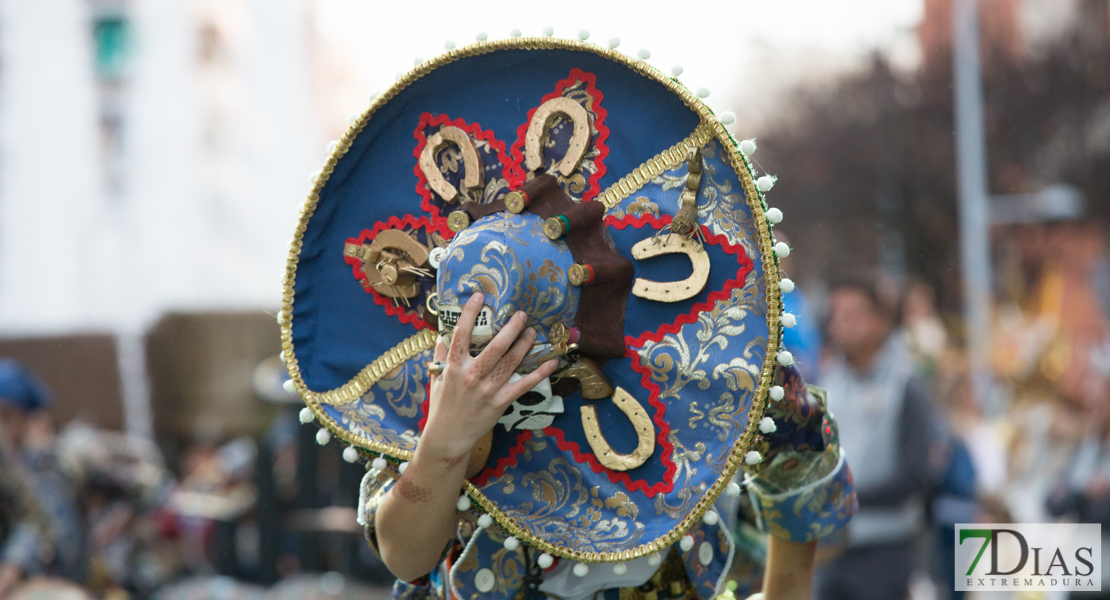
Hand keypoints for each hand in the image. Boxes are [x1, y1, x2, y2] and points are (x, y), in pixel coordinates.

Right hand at [421, 292, 557, 459]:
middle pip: (495, 346)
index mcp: (454, 366)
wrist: (448, 435)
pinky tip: (552, 362)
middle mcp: (471, 375)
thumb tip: (445, 332)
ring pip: (511, 362)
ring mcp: (487, 390)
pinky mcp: (500, 402)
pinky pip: (523, 385)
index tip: (479, 296)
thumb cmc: (442, 403)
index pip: (461, 334)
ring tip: (533, 332)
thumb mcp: (437, 376)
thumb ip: (441, 353)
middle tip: (521, 315)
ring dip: (525, 345)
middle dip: (511, 328)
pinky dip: (540, 374)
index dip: (469, 314)